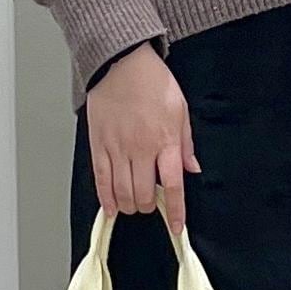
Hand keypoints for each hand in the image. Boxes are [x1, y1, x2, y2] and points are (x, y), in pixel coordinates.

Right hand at [85, 43, 200, 232]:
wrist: (121, 63)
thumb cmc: (152, 82)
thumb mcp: (180, 110)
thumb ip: (185, 144)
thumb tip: (192, 169)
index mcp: (165, 141)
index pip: (172, 186)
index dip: (175, 211)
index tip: (176, 227)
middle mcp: (141, 149)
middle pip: (143, 194)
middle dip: (148, 207)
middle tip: (150, 205)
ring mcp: (117, 148)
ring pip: (122, 192)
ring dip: (129, 205)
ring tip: (133, 205)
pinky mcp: (98, 145)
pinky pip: (101, 179)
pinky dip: (106, 198)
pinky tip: (111, 207)